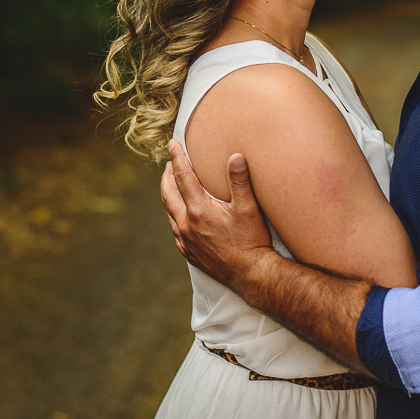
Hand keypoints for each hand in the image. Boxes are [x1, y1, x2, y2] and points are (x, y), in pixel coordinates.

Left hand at [160, 139, 274, 290]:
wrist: (251, 275)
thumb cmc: (252, 241)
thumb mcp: (249, 209)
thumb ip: (240, 181)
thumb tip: (235, 155)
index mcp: (198, 210)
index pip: (182, 176)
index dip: (177, 157)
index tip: (172, 144)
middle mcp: (186, 225)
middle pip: (168, 193)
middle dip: (167, 175)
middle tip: (170, 162)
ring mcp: (185, 240)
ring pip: (169, 211)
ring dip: (169, 194)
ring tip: (172, 183)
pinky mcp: (188, 252)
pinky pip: (174, 228)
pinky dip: (174, 214)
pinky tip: (180, 213)